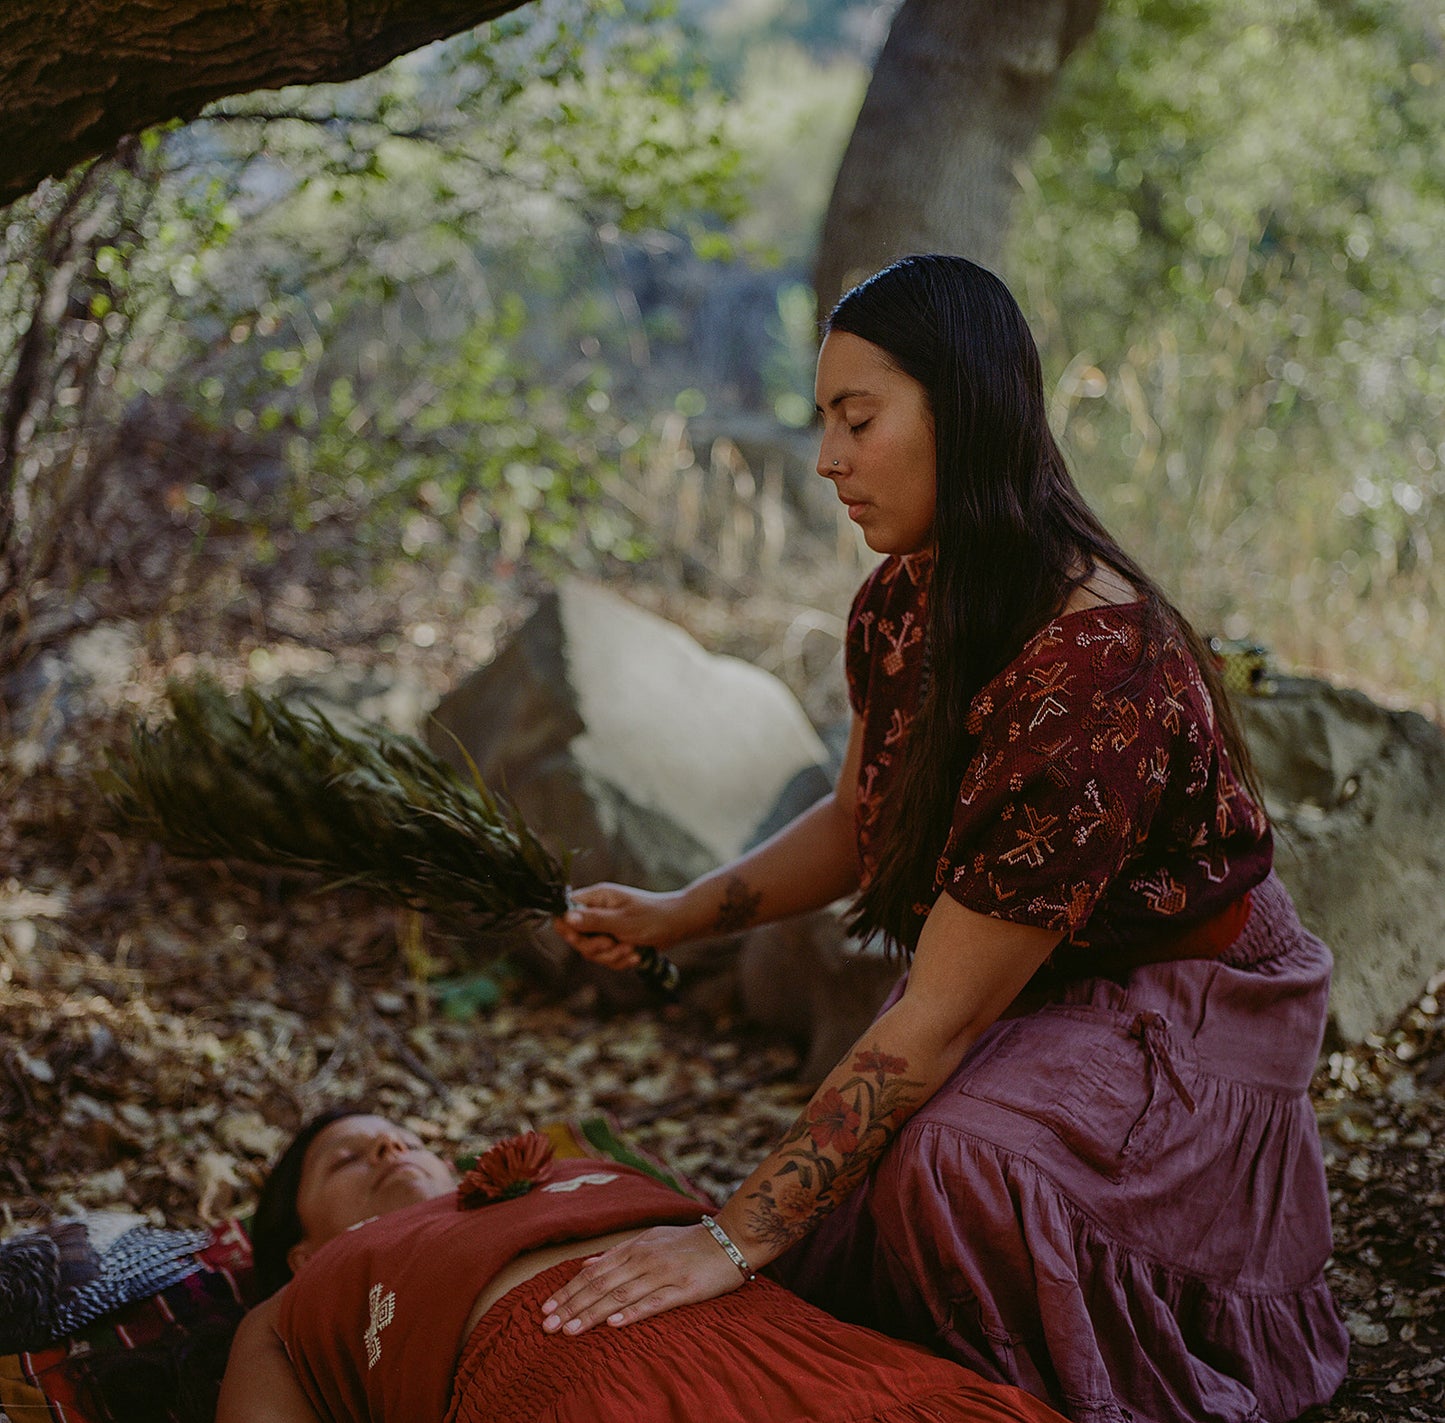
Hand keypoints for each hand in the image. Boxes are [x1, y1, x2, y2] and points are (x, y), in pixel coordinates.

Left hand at [539, 1223, 742, 1334]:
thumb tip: (587, 1265)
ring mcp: (663, 1273)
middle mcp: (644, 1259)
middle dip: (571, 1305)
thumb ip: (618, 1254)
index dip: (568, 1291)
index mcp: (634, 1247)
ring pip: (620, 1295)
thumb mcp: (650, 1240)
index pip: (593, 1272)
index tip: (545, 1309)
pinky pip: (654, 1302)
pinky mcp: (684, 1289)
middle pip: (601, 1284)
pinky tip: (613, 1324)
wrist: (730, 1240)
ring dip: (592, 1314)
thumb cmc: (688, 1242)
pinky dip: (632, 1313)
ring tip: (570, 1330)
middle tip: (547, 1326)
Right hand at [552, 883, 687, 970]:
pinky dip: (620, 960)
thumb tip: (566, 917)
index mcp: (596, 898)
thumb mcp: (621, 920)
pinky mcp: (614, 942)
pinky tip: (635, 955)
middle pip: (576, 937)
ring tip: (631, 949)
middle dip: (595, 948)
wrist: (678, 925)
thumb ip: (593, 921)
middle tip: (612, 944)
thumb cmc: (652, 917)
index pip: (565, 911)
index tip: (579, 938)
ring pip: (592, 952)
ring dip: (611, 956)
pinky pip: (607, 959)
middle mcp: (597, 912)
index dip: (567, 928)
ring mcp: (605, 928)